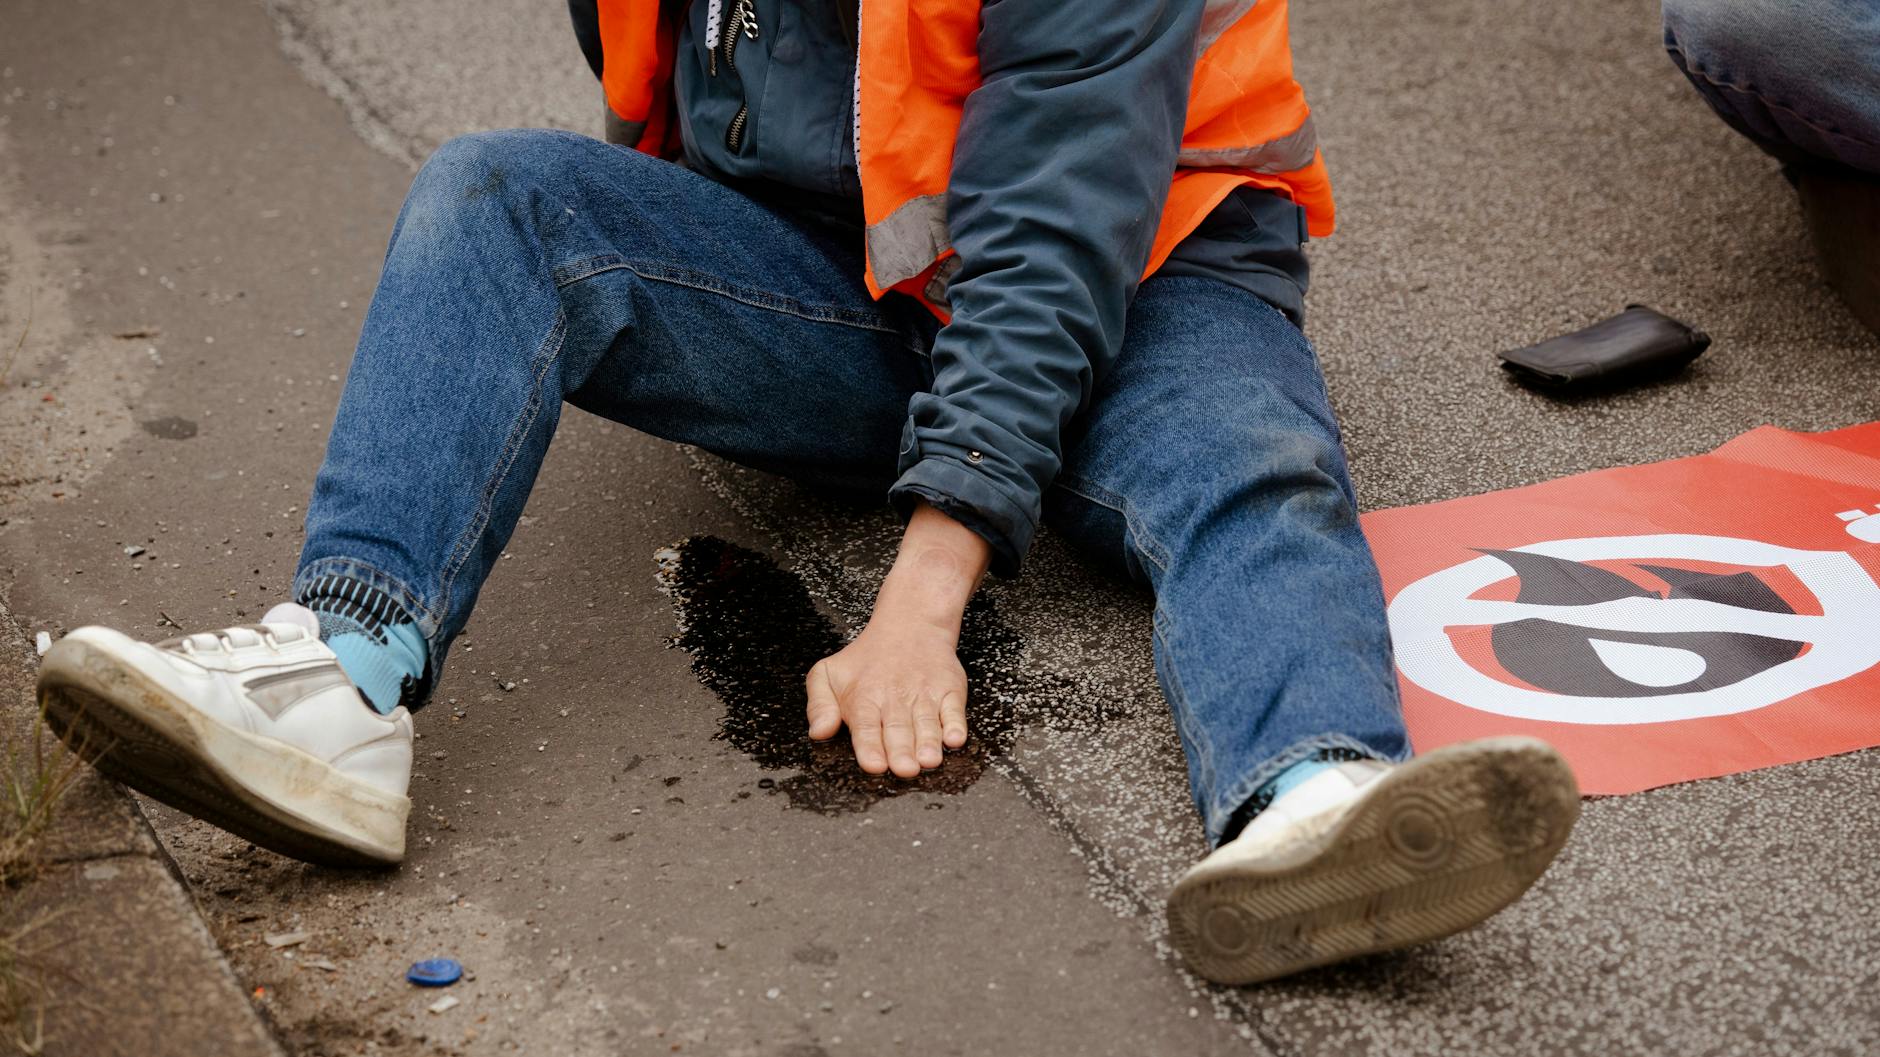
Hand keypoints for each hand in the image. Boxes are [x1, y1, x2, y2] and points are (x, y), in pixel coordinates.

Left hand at [805, 613, 967, 776]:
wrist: (910, 625)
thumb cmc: (867, 659)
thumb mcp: (828, 673)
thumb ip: (819, 705)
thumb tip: (818, 731)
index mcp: (864, 699)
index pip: (865, 726)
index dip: (870, 747)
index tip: (874, 765)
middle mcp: (895, 698)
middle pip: (898, 729)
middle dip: (901, 752)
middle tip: (904, 769)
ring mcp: (924, 695)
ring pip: (926, 723)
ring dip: (928, 742)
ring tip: (928, 760)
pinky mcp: (949, 691)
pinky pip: (954, 710)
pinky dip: (956, 724)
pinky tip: (954, 738)